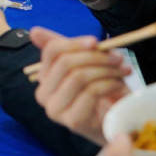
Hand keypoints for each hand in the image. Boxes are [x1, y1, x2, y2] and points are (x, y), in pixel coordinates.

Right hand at [31, 26, 130, 145]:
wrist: (112, 124)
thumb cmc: (98, 92)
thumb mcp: (82, 65)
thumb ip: (64, 47)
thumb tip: (34, 31)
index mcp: (43, 77)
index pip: (52, 51)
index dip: (74, 43)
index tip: (96, 42)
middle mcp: (43, 94)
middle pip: (66, 63)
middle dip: (96, 56)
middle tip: (118, 57)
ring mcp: (56, 110)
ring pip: (79, 76)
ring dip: (106, 70)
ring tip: (122, 70)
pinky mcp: (73, 121)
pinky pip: (91, 92)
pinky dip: (110, 84)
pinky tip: (119, 85)